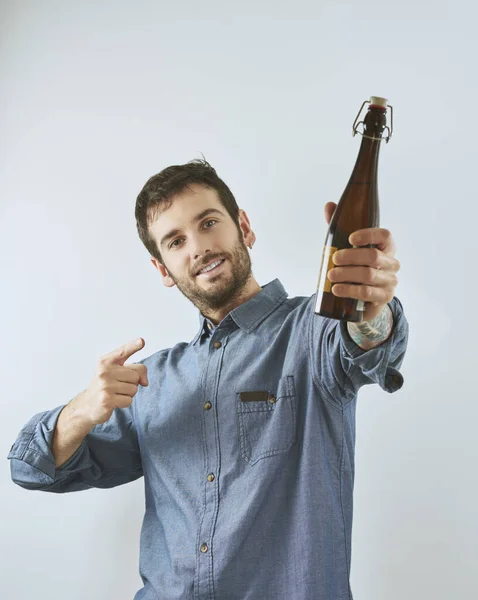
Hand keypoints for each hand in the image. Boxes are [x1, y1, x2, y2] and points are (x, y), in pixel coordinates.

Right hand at [81, 338, 148, 425]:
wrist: (87, 405)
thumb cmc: (106, 385)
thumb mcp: (118, 373)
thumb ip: (135, 371)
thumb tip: (145, 382)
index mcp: (106, 361)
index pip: (123, 351)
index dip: (133, 346)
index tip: (141, 341)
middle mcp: (104, 371)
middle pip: (135, 376)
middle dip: (131, 383)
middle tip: (117, 386)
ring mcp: (104, 385)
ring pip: (134, 389)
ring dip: (128, 394)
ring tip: (115, 393)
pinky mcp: (106, 400)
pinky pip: (129, 400)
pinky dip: (124, 403)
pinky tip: (113, 402)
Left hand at [324, 202, 399, 321]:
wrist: (364, 298)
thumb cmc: (357, 267)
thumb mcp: (348, 248)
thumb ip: (340, 228)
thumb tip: (329, 205)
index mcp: (386, 247)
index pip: (384, 236)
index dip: (368, 235)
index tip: (350, 238)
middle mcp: (392, 263)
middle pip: (373, 256)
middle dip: (350, 256)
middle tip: (333, 259)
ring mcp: (390, 281)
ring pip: (368, 274)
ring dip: (346, 274)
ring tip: (330, 275)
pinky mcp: (383, 297)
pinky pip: (366, 292)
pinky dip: (349, 290)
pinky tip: (336, 289)